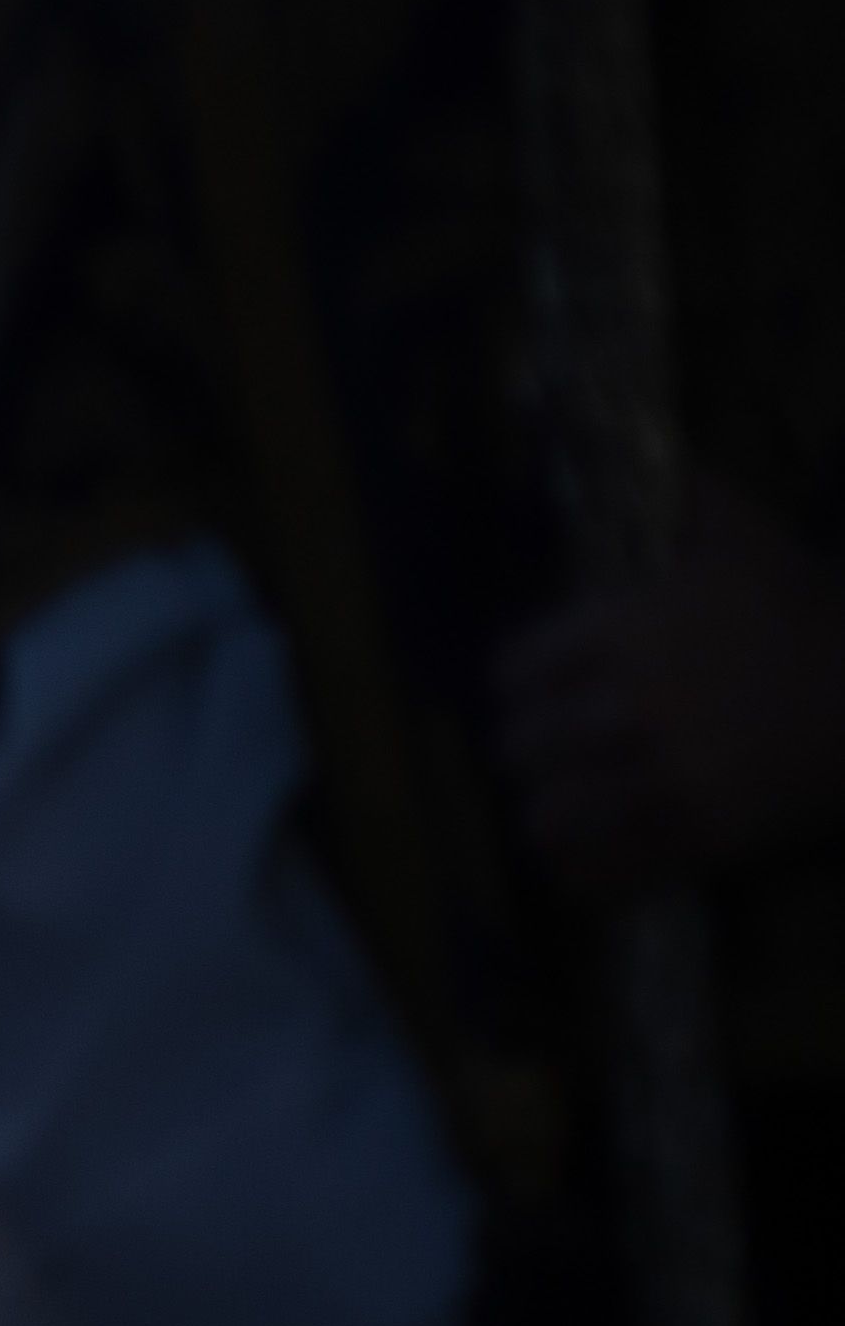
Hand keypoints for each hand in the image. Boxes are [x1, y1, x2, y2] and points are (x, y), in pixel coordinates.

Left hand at [496, 472, 844, 894]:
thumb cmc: (811, 608)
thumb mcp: (744, 534)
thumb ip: (680, 497)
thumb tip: (638, 452)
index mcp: (625, 634)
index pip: (513, 673)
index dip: (521, 685)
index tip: (535, 691)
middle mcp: (628, 710)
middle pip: (519, 749)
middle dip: (530, 749)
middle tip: (546, 752)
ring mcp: (663, 780)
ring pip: (547, 818)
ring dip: (548, 813)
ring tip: (559, 808)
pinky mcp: (701, 837)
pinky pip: (604, 873)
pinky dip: (583, 871)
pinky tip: (586, 858)